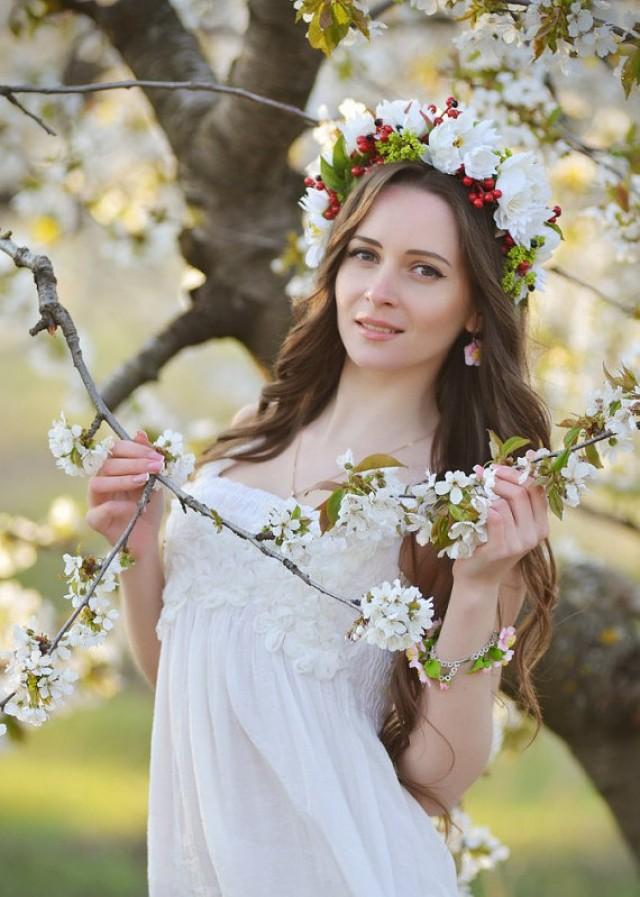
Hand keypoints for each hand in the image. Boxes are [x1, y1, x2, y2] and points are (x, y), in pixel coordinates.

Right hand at [85, 430, 165, 559]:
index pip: (114, 450)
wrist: (148, 537)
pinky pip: (99, 510)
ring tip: (144, 481)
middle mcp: (100, 481)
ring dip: (123, 479)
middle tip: (156, 466)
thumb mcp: (153, 481)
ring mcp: (94, 500)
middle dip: (134, 462)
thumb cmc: (148, 506)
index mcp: (112, 469)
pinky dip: (117, 506)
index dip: (135, 449)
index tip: (157, 456)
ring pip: (97, 482)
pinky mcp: (94, 520)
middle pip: (107, 464)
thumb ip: (147, 459)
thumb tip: (140, 433)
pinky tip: (135, 507)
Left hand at [452, 464, 549, 586]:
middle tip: (483, 475)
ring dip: (487, 493)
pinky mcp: (503, 548)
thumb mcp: (506, 521)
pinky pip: (495, 516)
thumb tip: (499, 464)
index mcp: (540, 525)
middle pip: (523, 492)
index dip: (520, 472)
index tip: (499, 466)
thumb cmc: (488, 544)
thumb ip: (509, 498)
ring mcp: (520, 543)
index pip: (538, 489)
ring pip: (505, 503)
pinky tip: (475, 508)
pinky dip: (483, 508)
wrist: (477, 578)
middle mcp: (535, 534)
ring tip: (475, 493)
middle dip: (501, 478)